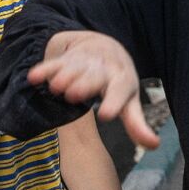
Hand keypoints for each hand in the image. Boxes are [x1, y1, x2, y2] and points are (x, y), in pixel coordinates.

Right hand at [28, 31, 159, 149]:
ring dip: (65, 76)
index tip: (105, 115)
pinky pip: (56, 62)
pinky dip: (45, 69)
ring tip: (56, 87)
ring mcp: (85, 59)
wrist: (104, 45)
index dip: (114, 101)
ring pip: (75, 67)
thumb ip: (137, 123)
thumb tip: (154, 144)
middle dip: (85, 84)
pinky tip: (34, 77)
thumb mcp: (129, 100)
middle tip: (73, 96)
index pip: (121, 90)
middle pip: (95, 76)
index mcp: (123, 79)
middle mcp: (105, 67)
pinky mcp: (67, 57)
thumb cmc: (117, 81)